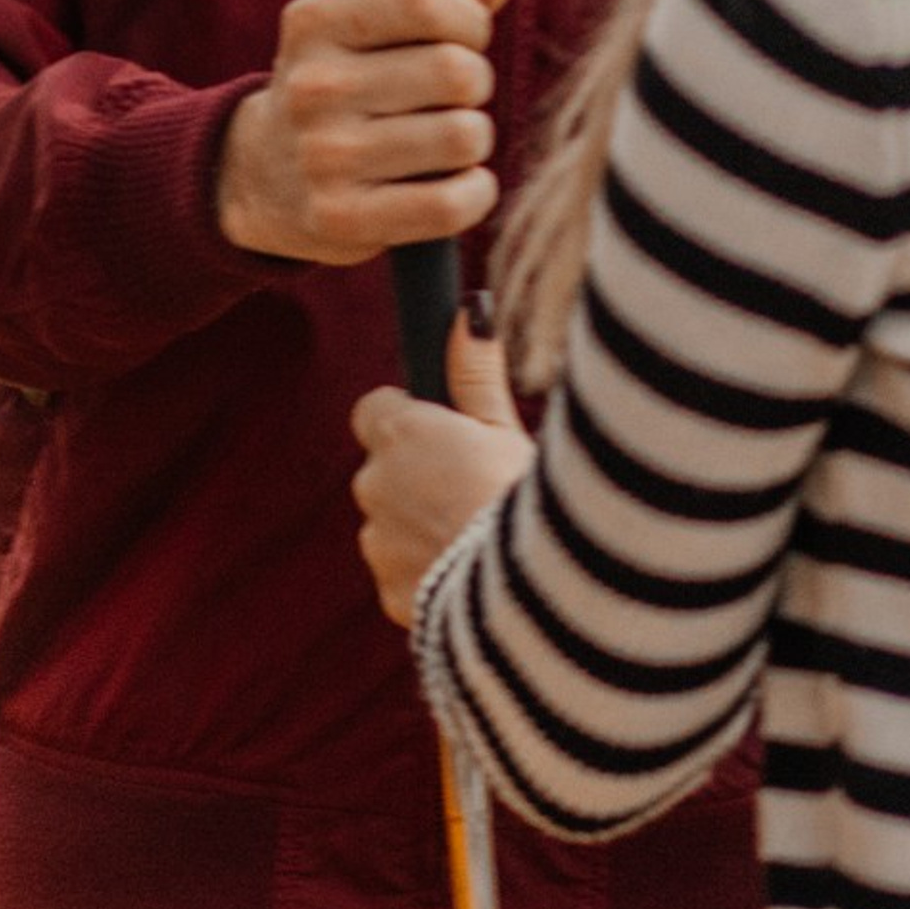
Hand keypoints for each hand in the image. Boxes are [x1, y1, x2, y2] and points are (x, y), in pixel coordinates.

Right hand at [217, 0, 530, 266]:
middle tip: (452, 97)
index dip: (468, 21)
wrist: (264, 176)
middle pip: (456, 72)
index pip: (426, 1)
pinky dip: (475, 193)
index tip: (463, 38)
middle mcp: (312, 86)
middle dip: (474, 85)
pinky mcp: (341, 218)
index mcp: (315, 21)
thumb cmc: (348, 83)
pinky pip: (450, 204)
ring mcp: (323, 156)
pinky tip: (458, 184)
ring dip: (475, 139)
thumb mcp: (379, 27)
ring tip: (448, 140)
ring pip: (462, 136)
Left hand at [353, 309, 533, 625]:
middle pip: (383, 471)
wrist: (536, 597)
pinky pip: (402, 575)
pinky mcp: (390, 594)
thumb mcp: (508, 428)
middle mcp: (374, 486)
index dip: (406, 418)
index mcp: (401, 435)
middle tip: (476, 487)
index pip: (373, 410)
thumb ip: (476, 373)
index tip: (443, 430)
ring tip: (480, 536)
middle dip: (417, 477)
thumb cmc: (527, 500)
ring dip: (422, 526)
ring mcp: (377, 544)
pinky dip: (429, 574)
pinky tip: (473, 577)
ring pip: (390, 525)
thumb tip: (470, 311)